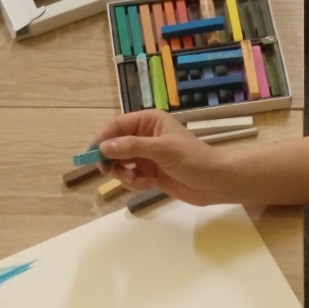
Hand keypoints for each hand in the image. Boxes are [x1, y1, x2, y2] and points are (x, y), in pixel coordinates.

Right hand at [95, 110, 232, 205]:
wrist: (216, 182)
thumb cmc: (193, 159)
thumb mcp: (162, 150)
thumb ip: (132, 147)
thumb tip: (104, 146)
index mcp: (149, 122)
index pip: (117, 126)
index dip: (102, 138)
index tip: (92, 154)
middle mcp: (145, 136)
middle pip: (115, 145)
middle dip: (110, 158)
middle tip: (106, 171)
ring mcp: (148, 156)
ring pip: (121, 163)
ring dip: (122, 173)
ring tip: (133, 180)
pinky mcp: (151, 174)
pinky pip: (131, 177)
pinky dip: (133, 183)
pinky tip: (145, 185)